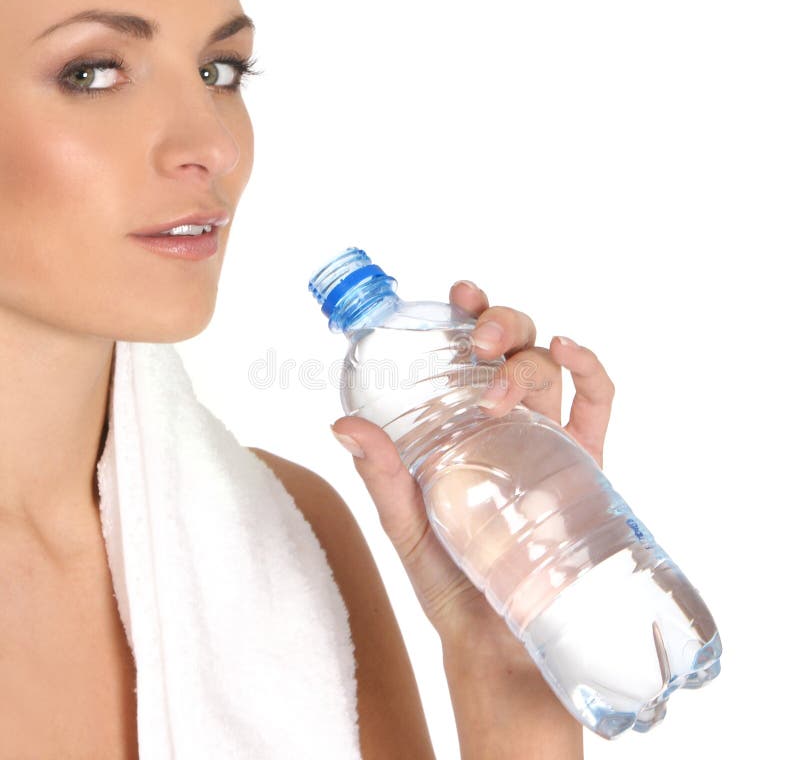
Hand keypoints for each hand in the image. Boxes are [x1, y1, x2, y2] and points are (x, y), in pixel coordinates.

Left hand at [330, 279, 615, 652]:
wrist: (499, 646)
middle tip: (478, 341)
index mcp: (464, 428)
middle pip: (515, 349)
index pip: (469, 357)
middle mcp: (507, 425)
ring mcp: (548, 442)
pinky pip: (597, 406)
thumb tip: (341, 425)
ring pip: (551, 369)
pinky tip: (570, 352)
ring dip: (530, 353)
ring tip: (500, 375)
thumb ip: (382, 477)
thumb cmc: (450, 584)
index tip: (456, 296)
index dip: (469, 315)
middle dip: (502, 325)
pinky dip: (590, 370)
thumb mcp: (407, 525)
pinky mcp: (585, 468)